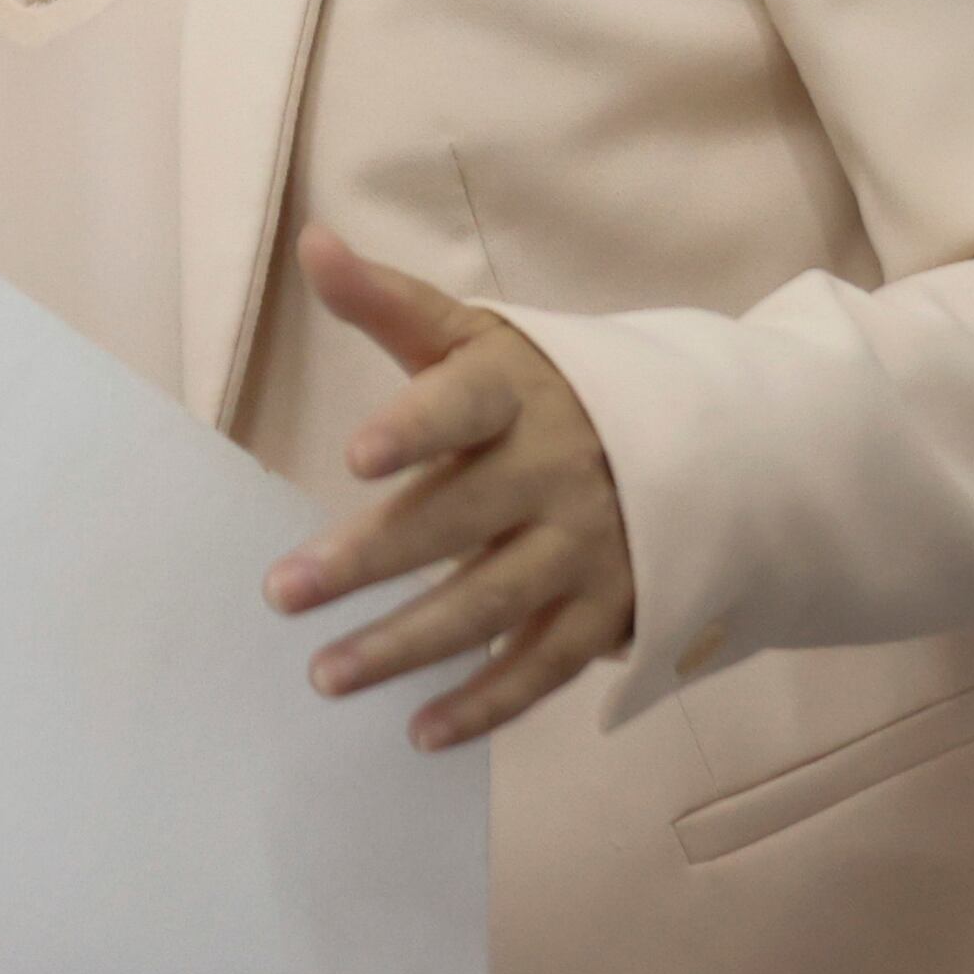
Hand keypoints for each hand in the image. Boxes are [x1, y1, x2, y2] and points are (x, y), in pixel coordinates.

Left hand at [263, 223, 636, 749]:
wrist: (691, 445)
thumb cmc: (542, 388)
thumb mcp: (477, 336)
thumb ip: (388, 302)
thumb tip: (313, 241)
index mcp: (516, 393)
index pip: (465, 405)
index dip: (415, 428)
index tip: (356, 455)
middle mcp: (554, 472)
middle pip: (456, 519)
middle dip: (369, 560)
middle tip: (283, 593)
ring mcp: (583, 549)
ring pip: (490, 604)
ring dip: (407, 646)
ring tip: (326, 675)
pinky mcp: (604, 613)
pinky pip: (544, 669)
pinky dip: (486, 704)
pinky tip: (420, 732)